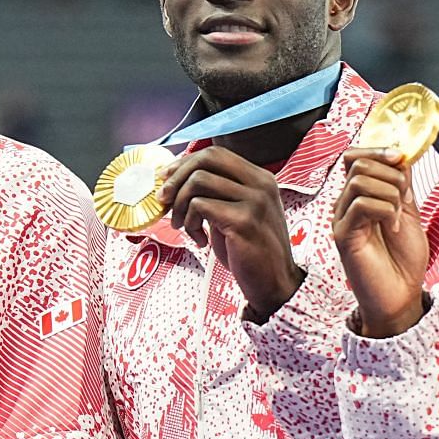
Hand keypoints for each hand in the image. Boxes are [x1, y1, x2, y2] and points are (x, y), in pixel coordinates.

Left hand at [157, 146, 302, 319]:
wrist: (275, 284)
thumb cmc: (251, 252)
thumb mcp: (238, 214)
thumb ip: (218, 195)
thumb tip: (176, 181)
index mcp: (260, 179)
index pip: (216, 154)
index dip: (186, 163)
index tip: (167, 180)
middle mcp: (260, 184)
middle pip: (207, 159)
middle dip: (177, 177)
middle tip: (164, 200)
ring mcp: (254, 200)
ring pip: (198, 181)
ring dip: (181, 205)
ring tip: (184, 227)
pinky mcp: (243, 220)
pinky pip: (200, 206)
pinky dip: (190, 223)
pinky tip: (200, 241)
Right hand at [331, 148, 430, 337]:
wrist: (401, 295)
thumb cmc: (404, 260)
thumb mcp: (409, 211)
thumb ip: (402, 184)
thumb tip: (400, 156)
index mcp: (361, 196)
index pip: (356, 157)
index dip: (379, 150)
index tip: (401, 158)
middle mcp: (346, 205)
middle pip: (359, 163)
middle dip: (391, 174)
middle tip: (404, 199)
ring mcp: (342, 219)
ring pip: (360, 180)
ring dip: (390, 194)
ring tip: (398, 217)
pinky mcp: (343, 235)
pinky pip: (361, 204)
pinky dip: (386, 211)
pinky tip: (392, 228)